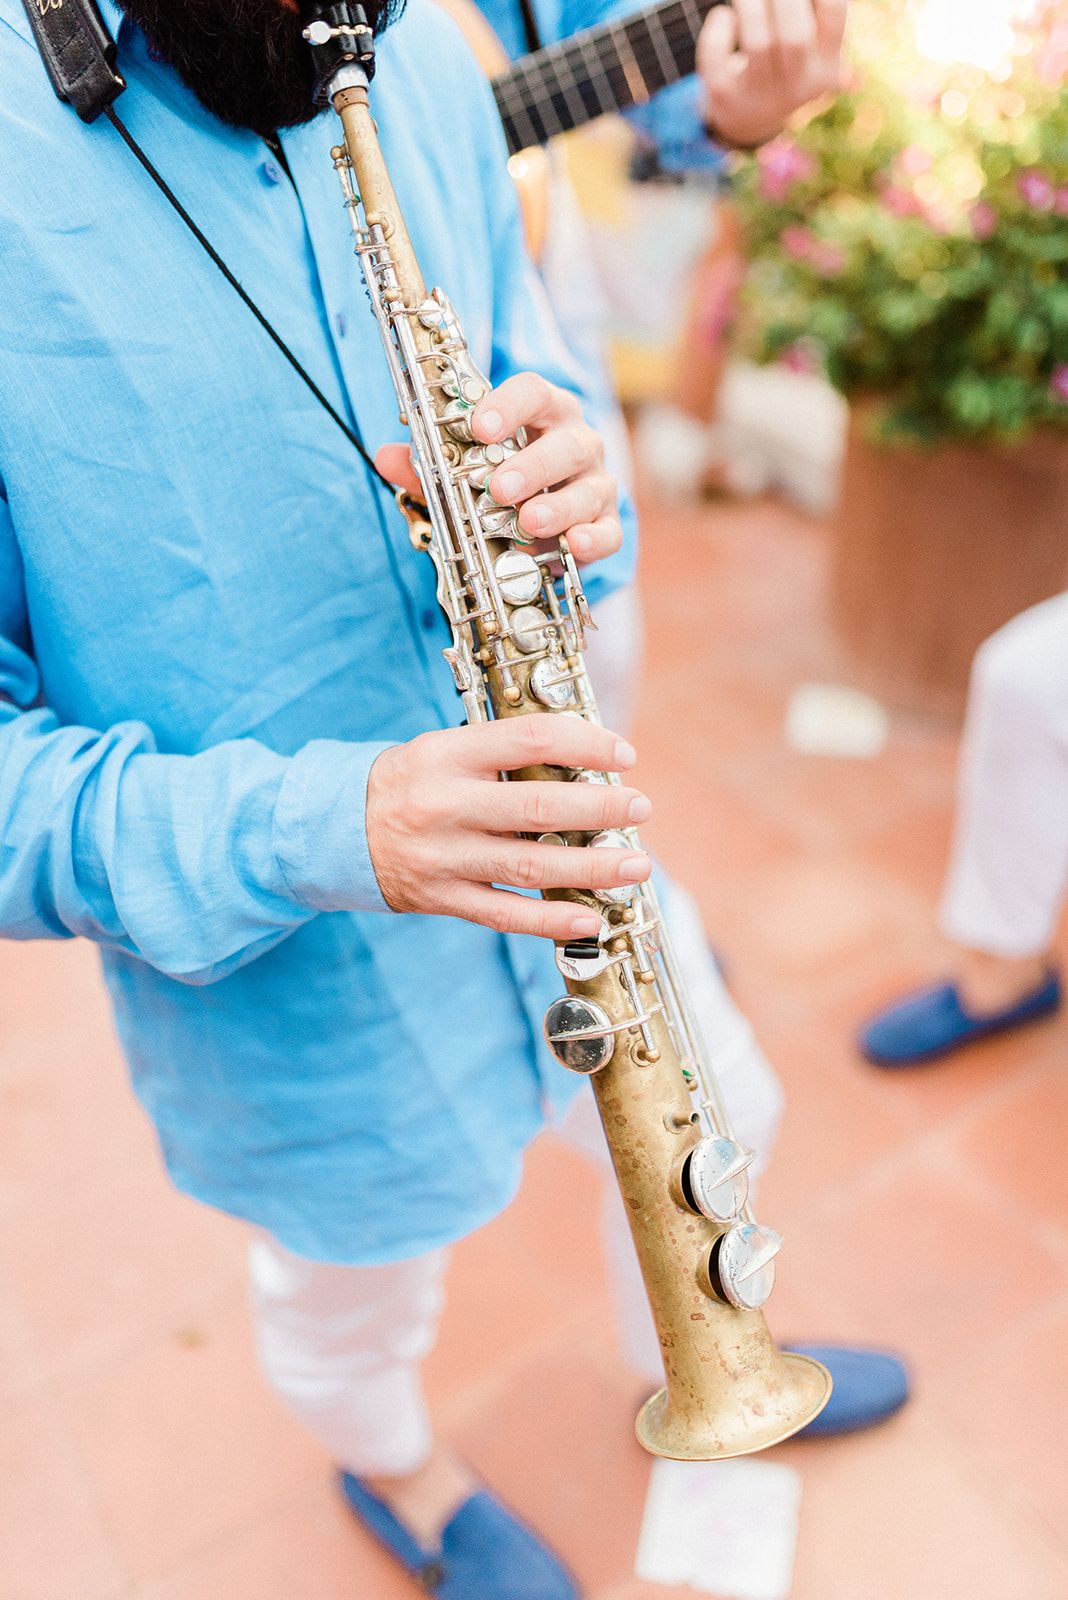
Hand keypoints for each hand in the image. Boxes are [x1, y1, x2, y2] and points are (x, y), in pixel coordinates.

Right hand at [366, 715, 652, 937]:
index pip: (528, 739)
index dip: (585, 744)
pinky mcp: (439, 898)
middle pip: (537, 808)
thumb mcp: (445, 750)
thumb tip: (589, 765)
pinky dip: (550, 920)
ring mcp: (442, 856)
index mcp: (447, 754)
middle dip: (599, 810)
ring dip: (592, 868)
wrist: (335, 829)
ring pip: (529, 867)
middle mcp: (444, 804)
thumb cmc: (412, 782)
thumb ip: (505, 755)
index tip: (625, 755)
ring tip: (636, 866)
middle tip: (641, 809)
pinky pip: (503, 914)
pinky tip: (591, 917)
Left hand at [376, 372, 621, 566]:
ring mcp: (596, 483)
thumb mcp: (462, 472)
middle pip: (566, 443)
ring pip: (589, 488)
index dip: (508, 406)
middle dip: (532, 465)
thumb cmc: (503, 482)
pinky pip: (608, 531)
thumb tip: (387, 457)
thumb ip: (428, 465)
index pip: (534, 392)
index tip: (479, 426)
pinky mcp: (605, 524)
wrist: (545, 522)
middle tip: (499, 488)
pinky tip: (573, 544)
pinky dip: (593, 538)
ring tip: (528, 521)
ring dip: (558, 505)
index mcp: (544, 414)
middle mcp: (577, 442)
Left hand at [698, 0, 847, 148]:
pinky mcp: (724, 95)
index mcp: (826, 64)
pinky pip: (717, 54)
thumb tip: (810, 0)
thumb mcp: (812, 46)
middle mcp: (797, 85)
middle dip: (783, 0)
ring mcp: (760, 94)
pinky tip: (725, 16)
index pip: (833, 11)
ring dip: (749, 5)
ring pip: (758, 44)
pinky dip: (719, 25)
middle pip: (796, 38)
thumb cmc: (785, 63)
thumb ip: (815, 14)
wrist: (750, 119)